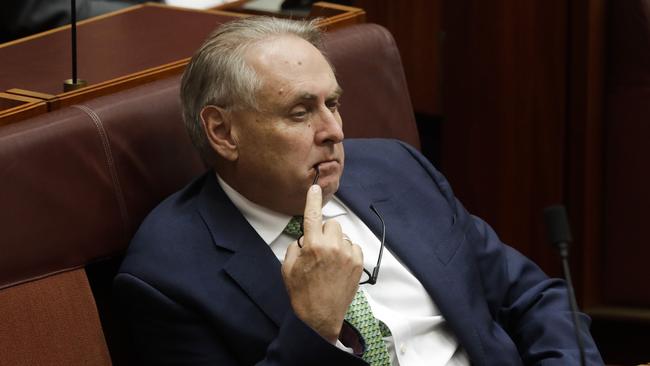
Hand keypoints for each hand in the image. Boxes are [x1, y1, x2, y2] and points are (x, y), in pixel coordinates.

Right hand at [282, 185, 363, 342]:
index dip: (312, 199)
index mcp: (312, 246)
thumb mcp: (288, 268)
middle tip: (319, 247)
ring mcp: (347, 255)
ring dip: (336, 242)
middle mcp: (332, 247)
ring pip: (342, 235)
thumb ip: (295, 247)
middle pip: (331, 224)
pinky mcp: (358, 264)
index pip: (313, 215)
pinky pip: (353, 246)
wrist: (320, 318)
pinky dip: (346, 252)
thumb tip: (304, 238)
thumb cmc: (302, 294)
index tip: (315, 188)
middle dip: (324, 231)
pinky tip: (339, 265)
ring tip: (329, 261)